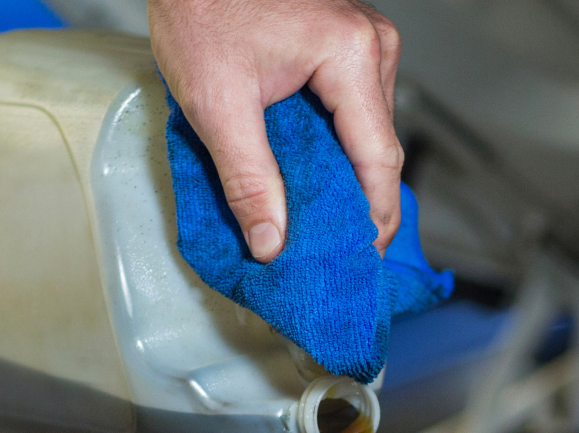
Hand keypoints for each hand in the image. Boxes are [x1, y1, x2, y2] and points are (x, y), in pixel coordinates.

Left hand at [150, 0, 403, 262]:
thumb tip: (272, 243)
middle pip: (378, 147)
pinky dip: (333, 147)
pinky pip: (352, 110)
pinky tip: (307, 177)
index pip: (379, 159)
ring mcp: (365, 42)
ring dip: (342, 176)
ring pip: (367, 132)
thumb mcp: (216, 105)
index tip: (360, 261)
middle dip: (355, 204)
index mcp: (351, 56)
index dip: (373, 219)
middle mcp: (372, 45)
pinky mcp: (347, 45)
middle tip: (329, 252)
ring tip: (313, 221)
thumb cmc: (200, 11)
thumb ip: (248, 181)